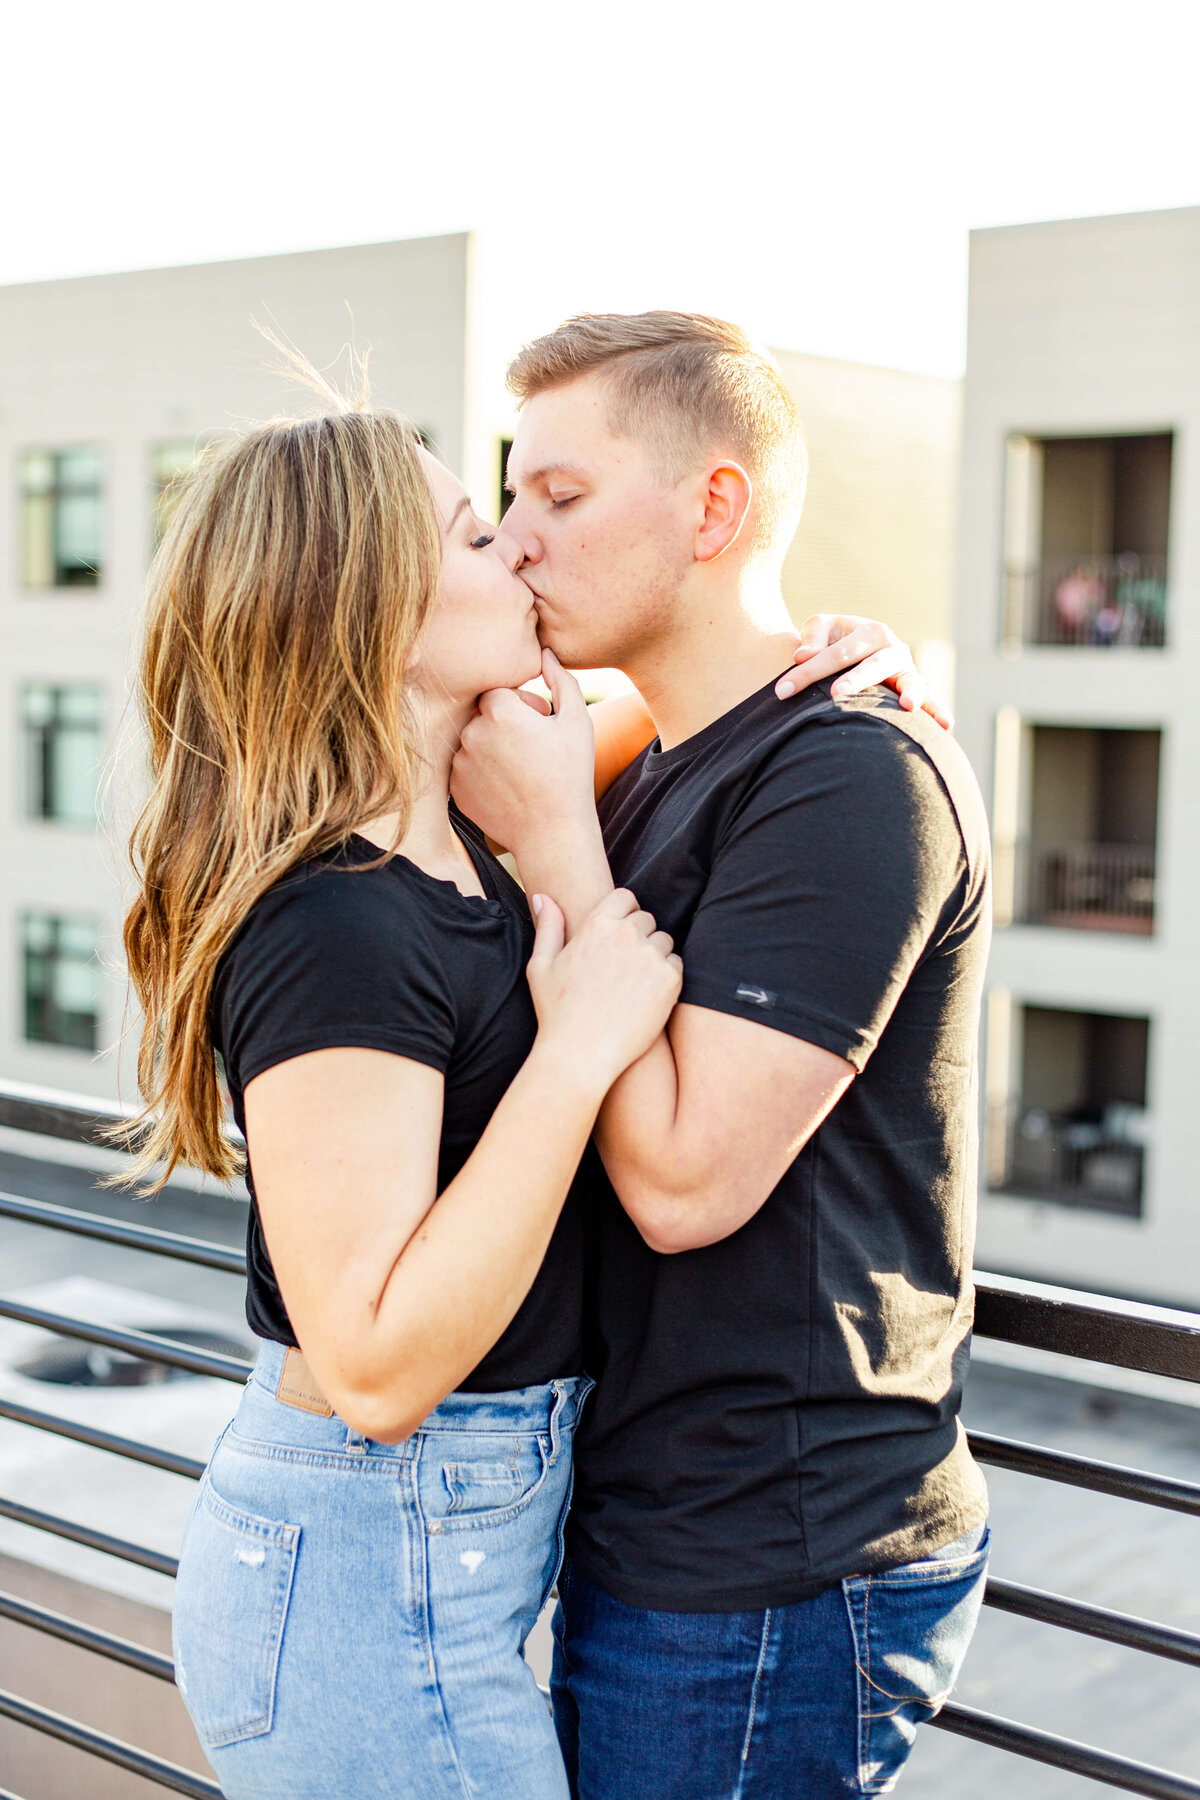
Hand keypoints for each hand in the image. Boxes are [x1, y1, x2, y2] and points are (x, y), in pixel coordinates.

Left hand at [451, 649, 596, 856]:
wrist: (552, 832)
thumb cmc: (570, 775)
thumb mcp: (576, 722)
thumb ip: (561, 679)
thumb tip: (545, 652)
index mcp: (499, 710)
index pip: (499, 691)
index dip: (521, 704)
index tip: (540, 721)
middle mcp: (472, 733)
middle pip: (484, 715)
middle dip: (506, 724)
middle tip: (534, 747)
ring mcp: (460, 763)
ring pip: (474, 742)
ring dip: (493, 748)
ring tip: (523, 769)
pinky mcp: (455, 788)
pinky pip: (466, 768)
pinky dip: (483, 772)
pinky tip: (509, 787)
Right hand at [526, 889, 682, 1094]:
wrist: (580, 1054)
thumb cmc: (556, 1012)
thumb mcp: (540, 966)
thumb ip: (548, 927)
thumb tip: (543, 896)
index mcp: (596, 924)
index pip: (625, 897)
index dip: (624, 912)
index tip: (619, 932)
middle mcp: (626, 934)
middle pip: (646, 919)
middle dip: (637, 935)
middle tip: (624, 964)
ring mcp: (650, 956)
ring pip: (663, 940)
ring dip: (654, 954)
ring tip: (634, 981)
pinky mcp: (670, 979)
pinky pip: (676, 963)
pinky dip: (666, 975)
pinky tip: (647, 994)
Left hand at [774, 614, 952, 729]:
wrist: (859, 646)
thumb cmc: (833, 639)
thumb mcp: (820, 628)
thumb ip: (811, 639)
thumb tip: (801, 655)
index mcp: (868, 631)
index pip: (835, 653)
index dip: (806, 671)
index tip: (781, 691)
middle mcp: (892, 648)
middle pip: (872, 665)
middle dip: (854, 680)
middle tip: (836, 694)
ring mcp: (906, 670)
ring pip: (908, 680)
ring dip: (909, 692)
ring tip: (907, 707)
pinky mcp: (914, 690)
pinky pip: (930, 700)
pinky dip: (937, 711)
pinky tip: (946, 727)